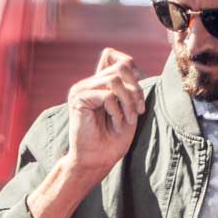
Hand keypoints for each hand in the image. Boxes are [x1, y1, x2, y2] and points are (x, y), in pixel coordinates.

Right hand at [66, 47, 146, 182]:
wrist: (97, 161)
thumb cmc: (113, 140)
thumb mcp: (129, 109)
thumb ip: (129, 87)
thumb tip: (132, 66)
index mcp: (99, 83)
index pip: (113, 55)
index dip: (132, 70)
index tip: (139, 96)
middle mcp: (89, 82)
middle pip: (121, 67)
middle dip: (136, 90)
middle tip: (139, 112)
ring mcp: (82, 89)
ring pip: (115, 80)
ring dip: (128, 103)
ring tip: (128, 120)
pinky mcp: (78, 98)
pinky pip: (107, 95)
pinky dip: (117, 111)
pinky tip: (117, 124)